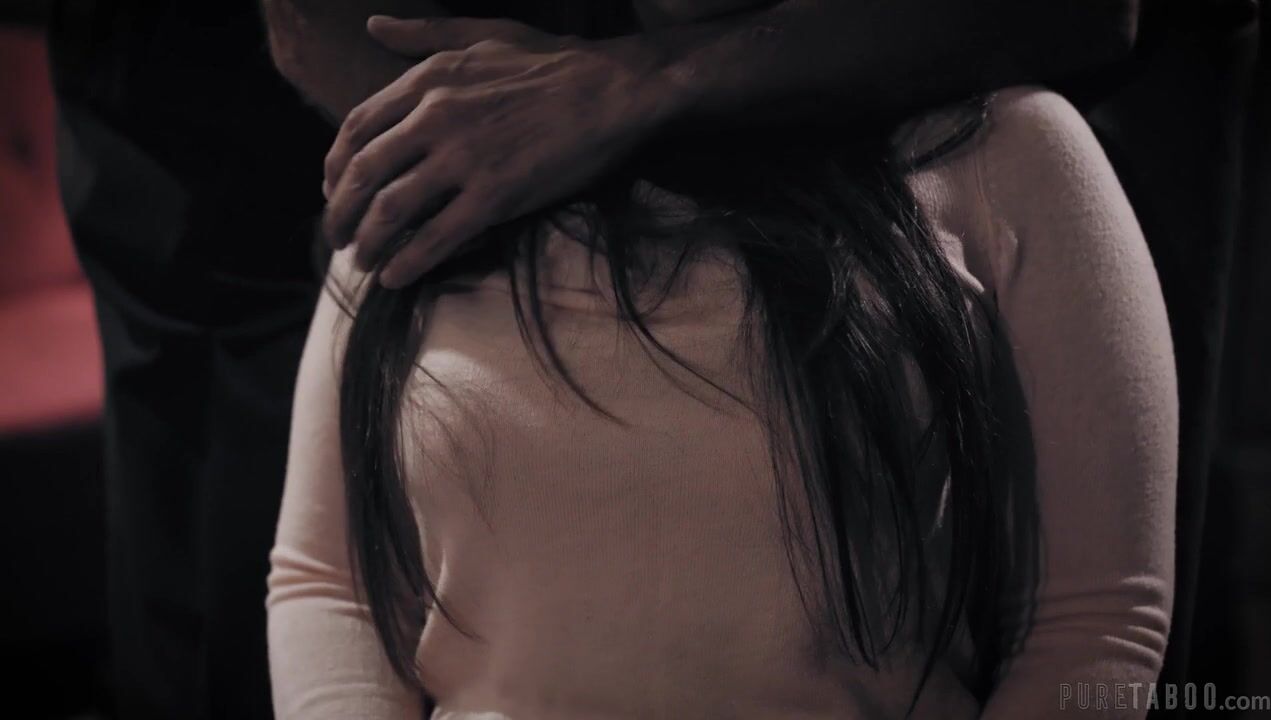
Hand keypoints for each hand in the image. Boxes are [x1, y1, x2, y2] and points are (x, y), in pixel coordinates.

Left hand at [322, 15, 681, 287]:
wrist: (612, 89)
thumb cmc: (552, 61)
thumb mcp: (480, 35)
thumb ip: (422, 33)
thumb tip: (373, 26)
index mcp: (428, 80)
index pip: (356, 127)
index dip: (334, 166)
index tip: (332, 190)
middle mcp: (435, 118)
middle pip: (362, 173)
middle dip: (340, 213)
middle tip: (337, 237)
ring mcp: (464, 159)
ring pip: (391, 209)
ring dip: (368, 242)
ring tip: (362, 262)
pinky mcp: (495, 196)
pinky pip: (437, 237)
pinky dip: (408, 262)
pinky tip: (394, 277)